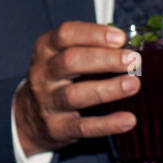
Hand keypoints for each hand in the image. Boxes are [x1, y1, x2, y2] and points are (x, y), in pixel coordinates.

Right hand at [13, 21, 140, 156]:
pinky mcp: (56, 128)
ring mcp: (47, 102)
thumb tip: (130, 48)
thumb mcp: (62, 56)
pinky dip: (107, 124)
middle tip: (133, 61)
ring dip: (108, 89)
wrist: (29, 117)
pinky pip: (83, 127)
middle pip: (70, 61)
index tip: (121, 38)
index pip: (66, 34)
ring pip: (76, 95)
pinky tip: (128, 119)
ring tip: (133, 84)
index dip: (94, 34)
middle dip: (105, 59)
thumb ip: (90, 48)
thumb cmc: (57, 79)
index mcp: (45, 49)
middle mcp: (43, 74)